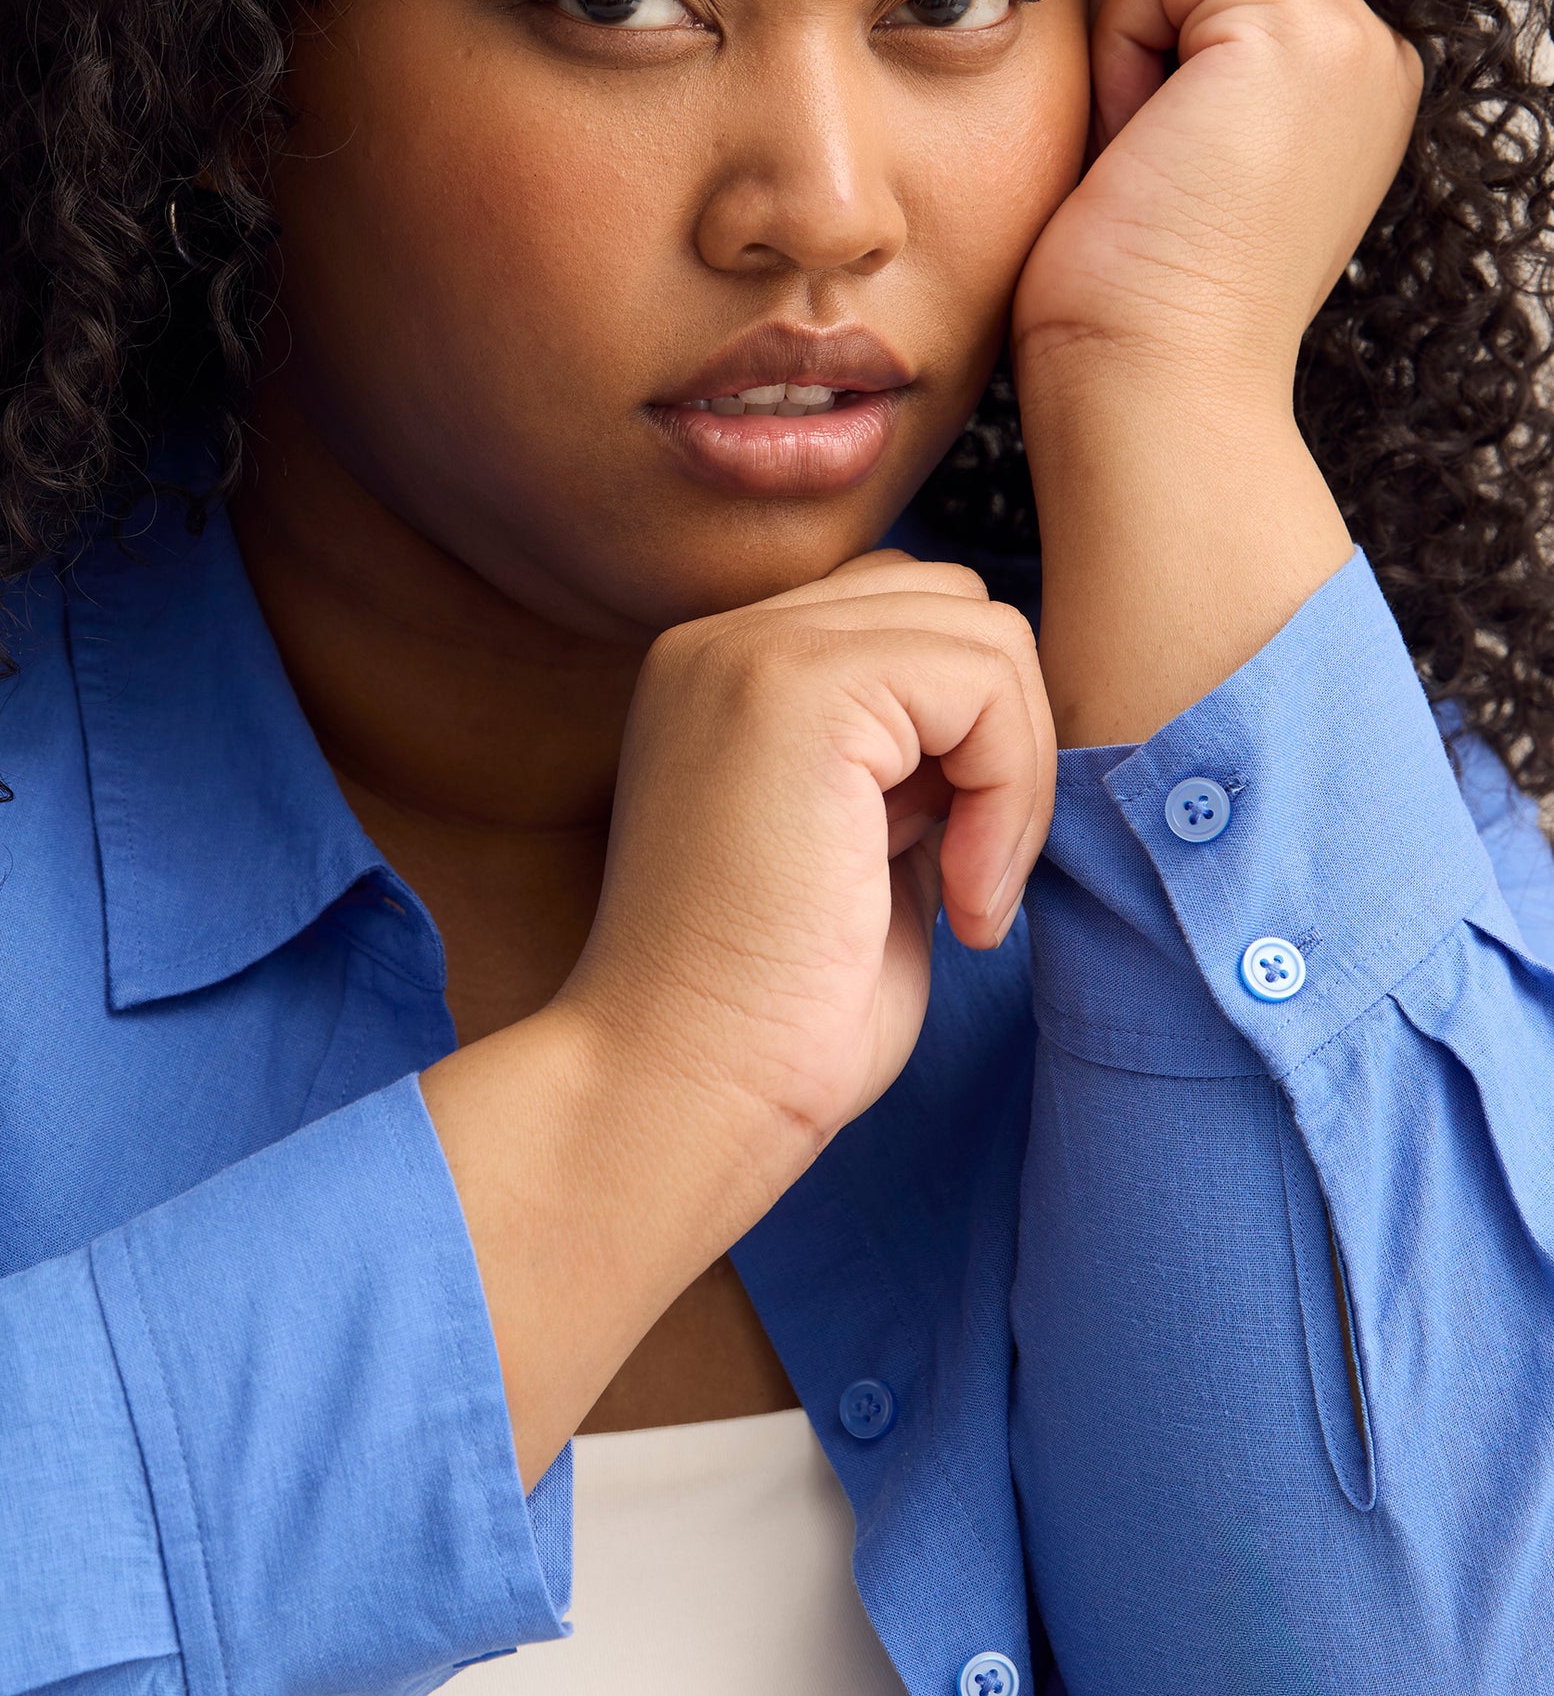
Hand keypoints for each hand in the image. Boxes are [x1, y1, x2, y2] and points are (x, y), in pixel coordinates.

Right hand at [558, 549, 1054, 1150]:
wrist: (681, 1091)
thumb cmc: (773, 1017)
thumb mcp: (859, 852)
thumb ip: (912, 765)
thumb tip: (1012, 719)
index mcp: (723, 675)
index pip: (906, 619)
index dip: (966, 736)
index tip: (947, 868)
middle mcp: (722, 640)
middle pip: (954, 604)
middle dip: (1001, 739)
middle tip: (969, 876)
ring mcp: (752, 652)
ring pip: (985, 633)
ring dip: (1015, 772)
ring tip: (967, 891)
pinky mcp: (800, 689)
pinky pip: (985, 682)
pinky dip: (1011, 796)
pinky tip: (966, 901)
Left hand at [1012, 0, 1420, 396]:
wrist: (1144, 391)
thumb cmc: (1120, 307)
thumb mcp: (1161, 151)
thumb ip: (1173, 55)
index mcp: (1342, 83)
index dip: (1132, 52)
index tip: (1146, 174)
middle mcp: (1371, 51)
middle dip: (1127, 43)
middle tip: (1142, 173)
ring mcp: (1353, 37)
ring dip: (1119, 48)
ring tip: (1145, 164)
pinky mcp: (1303, 33)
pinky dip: (1116, 48)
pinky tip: (1142, 149)